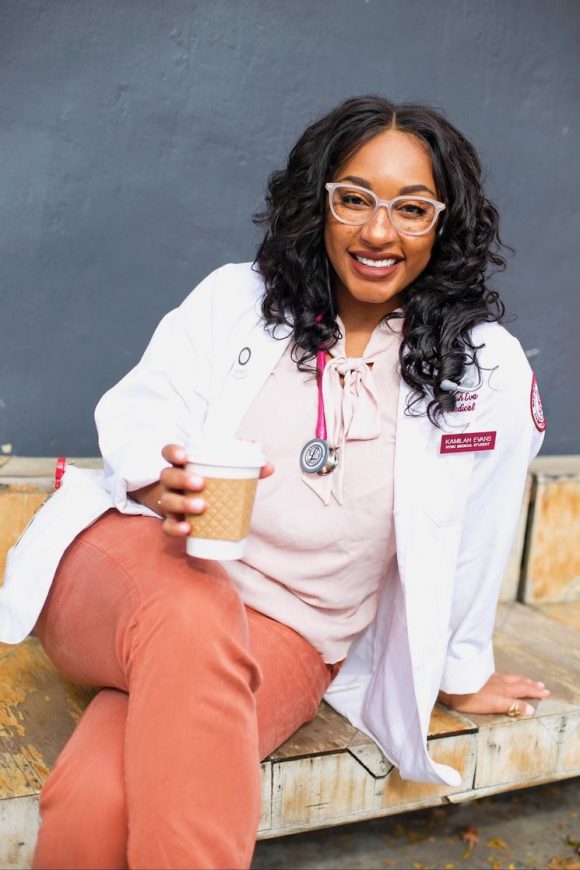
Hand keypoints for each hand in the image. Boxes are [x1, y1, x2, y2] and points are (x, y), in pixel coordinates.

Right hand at [158, 443, 273, 537]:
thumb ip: (244, 467)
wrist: (191, 508)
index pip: (169, 452)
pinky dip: (176, 528)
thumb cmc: (211, 484)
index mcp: (182, 464)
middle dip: (182, 479)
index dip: (173, 452)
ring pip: (168, 501)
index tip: (184, 455)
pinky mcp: (171, 521)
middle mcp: (171, 482)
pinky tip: (188, 529)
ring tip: (202, 506)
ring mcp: (169, 501)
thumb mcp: (223, 473)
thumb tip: (269, 466)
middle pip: (168, 476)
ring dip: (183, 503)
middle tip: (201, 483)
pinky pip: (167, 526)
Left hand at [438, 672, 549, 716]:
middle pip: (518, 683)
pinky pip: (501, 676)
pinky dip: (509, 677)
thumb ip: (511, 707)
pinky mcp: (481, 676)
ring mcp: (489, 678)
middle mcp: (499, 683)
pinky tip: (505, 678)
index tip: (546, 692)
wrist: (451, 684)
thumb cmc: (470, 698)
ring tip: (528, 680)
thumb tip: (531, 710)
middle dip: (531, 685)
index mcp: (503, 690)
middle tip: (542, 686)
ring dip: (521, 680)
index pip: (522, 690)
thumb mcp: (493, 705)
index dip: (534, 692)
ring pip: (510, 678)